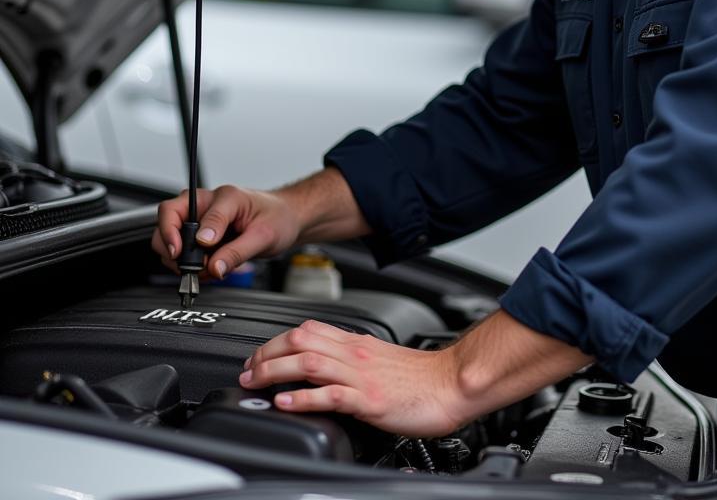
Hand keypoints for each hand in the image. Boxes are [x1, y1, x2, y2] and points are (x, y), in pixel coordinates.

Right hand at [152, 184, 300, 279]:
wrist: (286, 219)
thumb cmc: (278, 218)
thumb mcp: (263, 236)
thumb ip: (236, 252)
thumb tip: (213, 268)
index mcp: (224, 197)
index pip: (188, 210)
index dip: (181, 235)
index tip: (186, 255)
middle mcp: (208, 204)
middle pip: (168, 219)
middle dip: (172, 247)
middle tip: (190, 267)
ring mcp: (202, 218)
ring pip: (169, 236)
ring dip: (180, 260)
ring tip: (205, 270)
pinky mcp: (201, 233)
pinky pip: (182, 249)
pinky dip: (189, 265)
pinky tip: (209, 268)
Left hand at [239, 320, 465, 436]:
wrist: (452, 383)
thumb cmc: (421, 377)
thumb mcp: (380, 361)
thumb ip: (353, 360)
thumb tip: (324, 370)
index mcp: (357, 343)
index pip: (308, 329)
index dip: (275, 341)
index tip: (257, 357)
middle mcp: (355, 353)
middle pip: (300, 339)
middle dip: (266, 353)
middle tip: (247, 370)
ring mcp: (361, 375)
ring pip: (308, 361)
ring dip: (273, 371)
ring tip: (254, 382)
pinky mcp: (370, 399)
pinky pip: (331, 394)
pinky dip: (303, 397)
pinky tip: (286, 403)